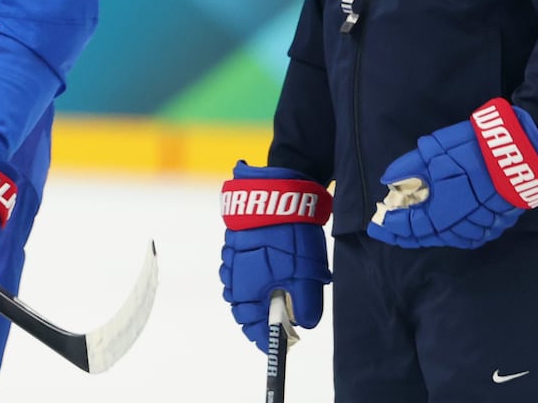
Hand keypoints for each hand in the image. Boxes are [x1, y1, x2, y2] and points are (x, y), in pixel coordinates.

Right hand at [219, 162, 331, 351]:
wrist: (275, 192)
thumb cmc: (289, 237)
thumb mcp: (305, 275)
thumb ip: (305, 306)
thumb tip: (304, 324)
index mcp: (247, 292)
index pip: (253, 328)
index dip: (268, 341)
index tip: (281, 346)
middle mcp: (233, 278)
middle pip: (245, 310)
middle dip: (264, 318)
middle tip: (285, 319)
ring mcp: (232, 258)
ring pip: (243, 288)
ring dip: (260, 294)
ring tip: (282, 291)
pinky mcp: (235, 242)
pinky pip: (242, 268)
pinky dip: (256, 274)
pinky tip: (272, 266)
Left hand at [368, 98, 537, 248]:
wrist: (521, 152)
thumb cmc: (474, 148)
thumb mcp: (434, 150)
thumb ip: (408, 168)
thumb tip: (388, 181)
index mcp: (442, 210)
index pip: (410, 225)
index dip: (391, 225)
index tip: (377, 224)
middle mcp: (460, 225)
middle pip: (427, 236)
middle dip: (404, 234)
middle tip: (387, 233)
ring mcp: (481, 227)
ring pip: (448, 238)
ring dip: (427, 236)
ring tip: (409, 234)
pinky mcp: (497, 224)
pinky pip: (468, 236)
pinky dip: (450, 235)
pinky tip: (441, 230)